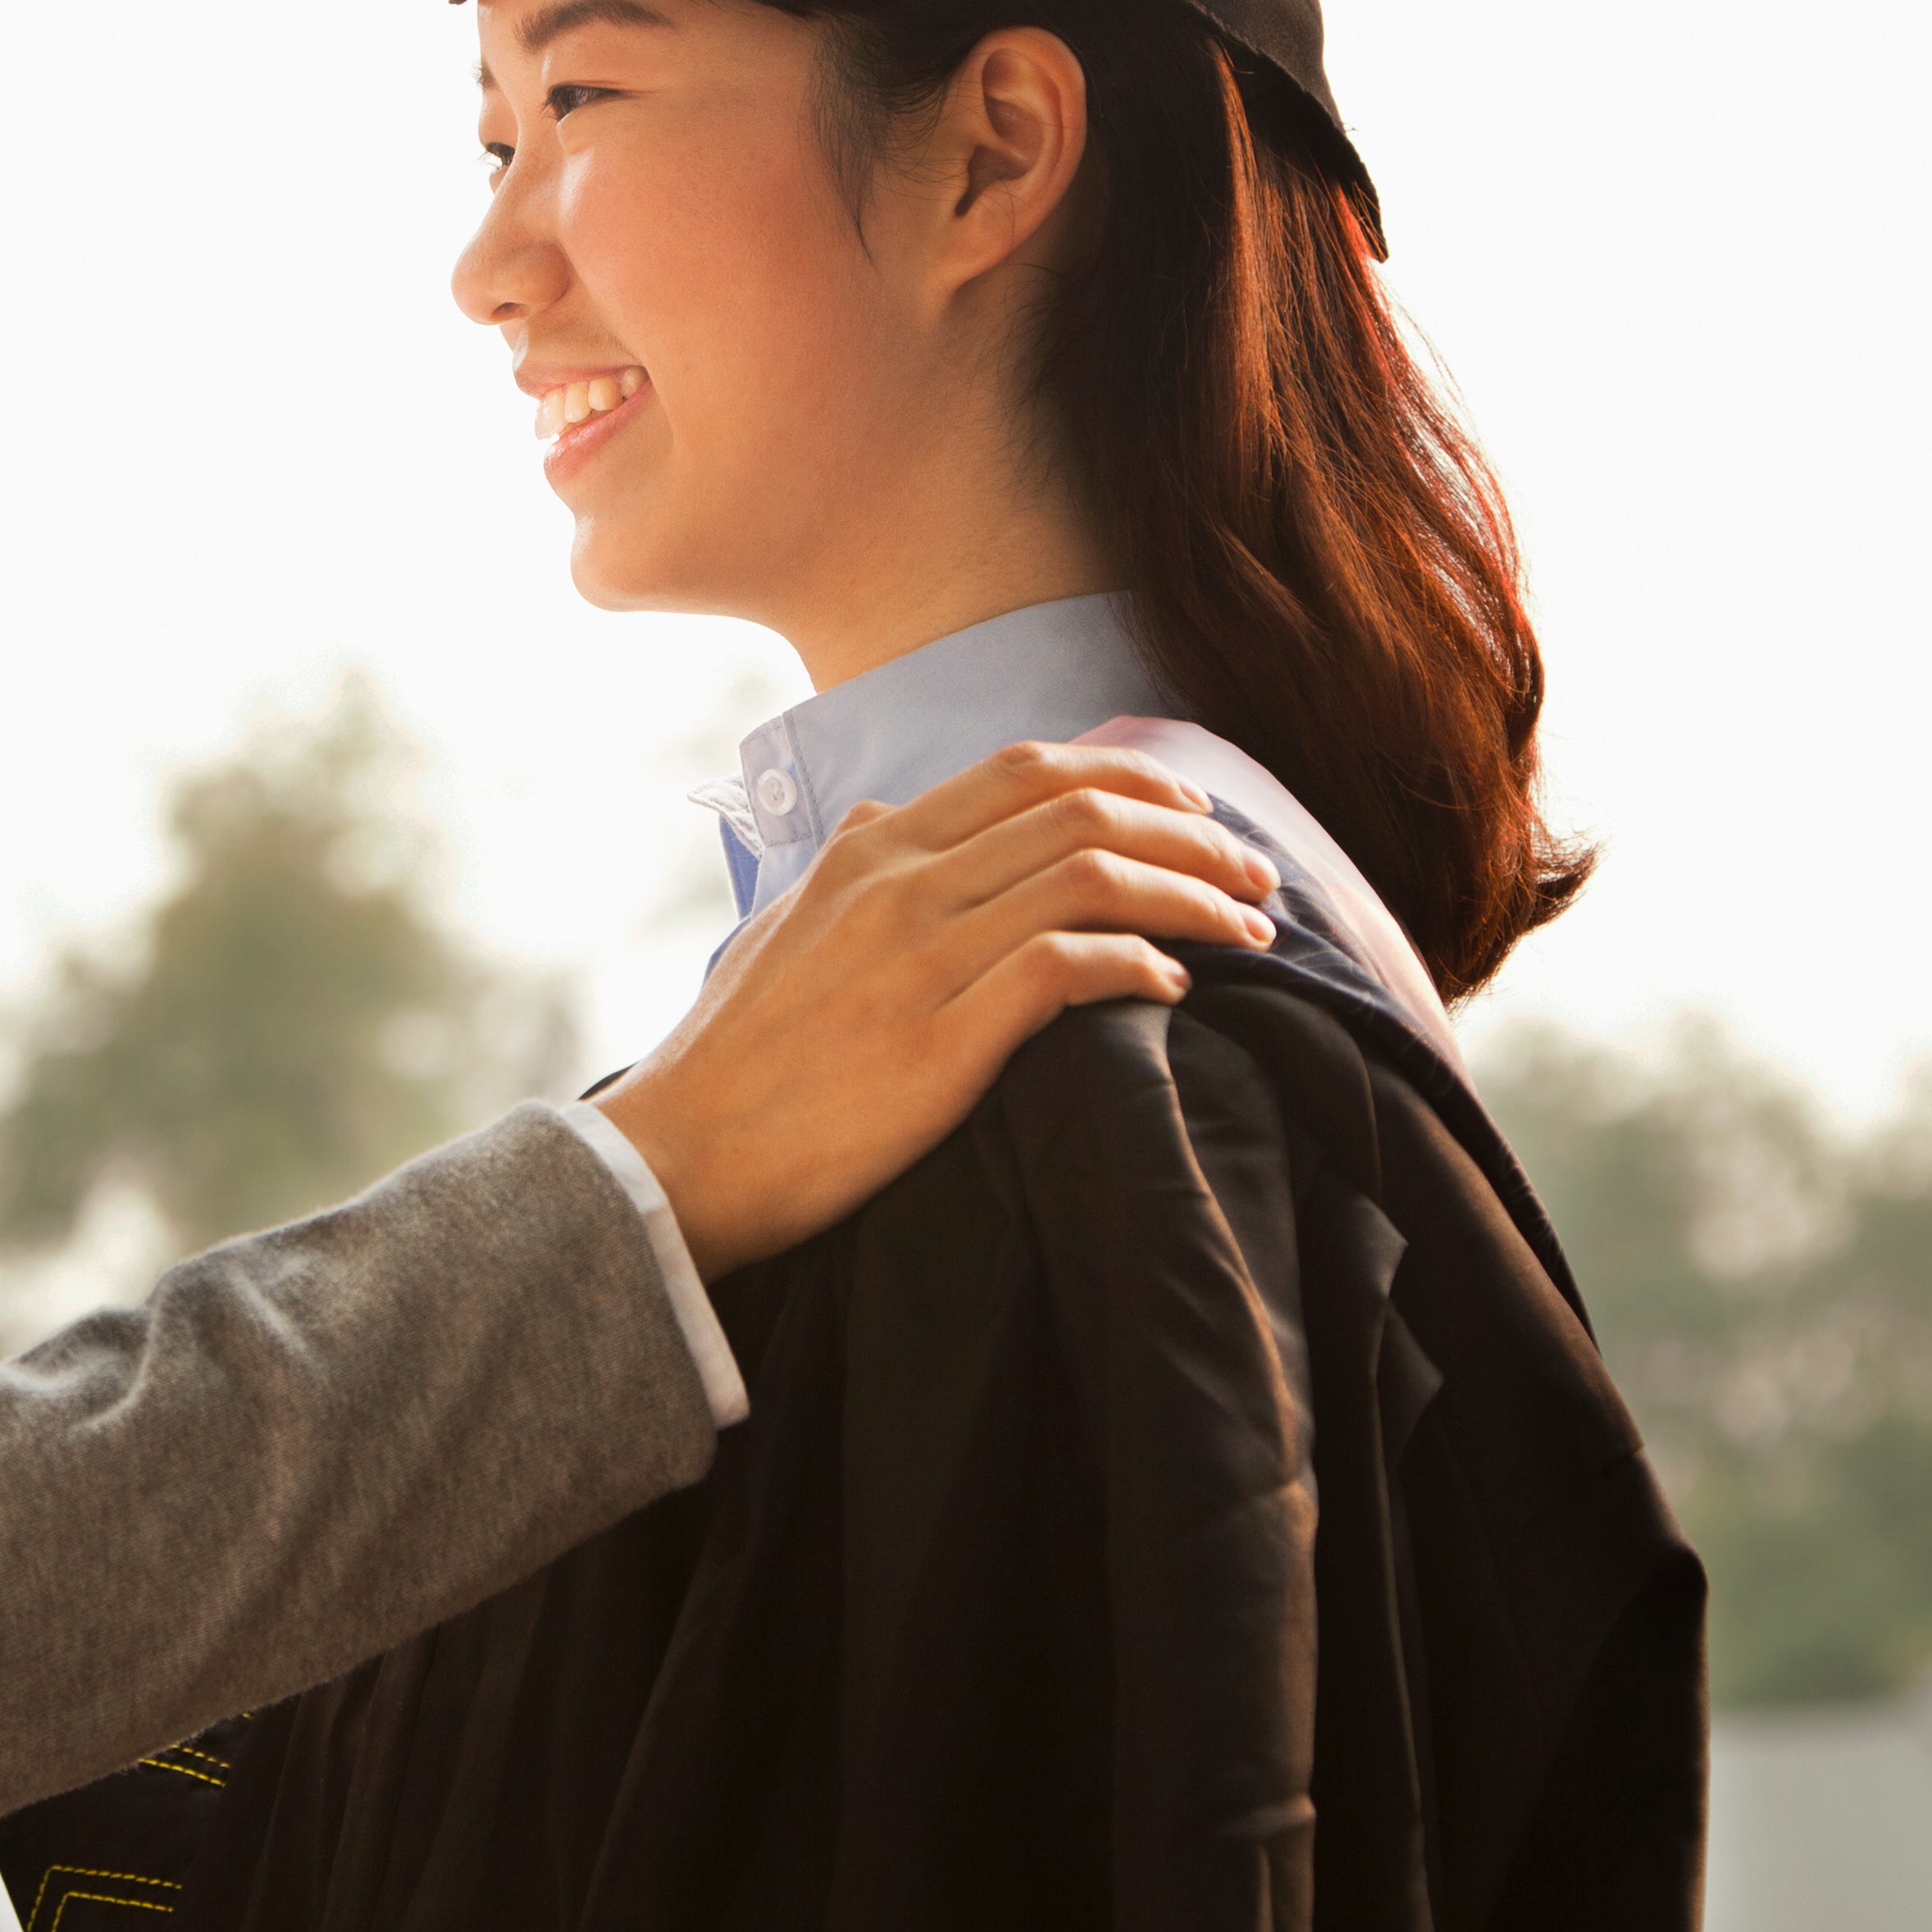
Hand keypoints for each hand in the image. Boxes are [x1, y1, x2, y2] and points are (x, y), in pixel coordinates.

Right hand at [592, 741, 1279, 1277]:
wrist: (676, 1162)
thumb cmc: (734, 1060)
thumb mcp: (781, 930)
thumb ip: (845, 870)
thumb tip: (888, 816)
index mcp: (868, 850)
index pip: (1025, 769)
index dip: (1129, 776)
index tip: (1194, 808)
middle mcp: (897, 884)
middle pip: (1081, 813)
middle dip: (1192, 831)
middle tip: (1255, 871)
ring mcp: (917, 959)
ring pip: (1092, 878)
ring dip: (1192, 895)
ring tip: (1250, 929)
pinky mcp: (939, 1043)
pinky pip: (1067, 969)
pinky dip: (1140, 963)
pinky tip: (1177, 986)